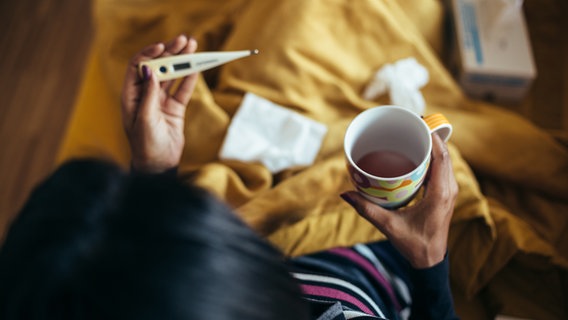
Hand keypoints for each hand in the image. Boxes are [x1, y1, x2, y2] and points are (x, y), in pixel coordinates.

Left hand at [121, 34, 197, 172]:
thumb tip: (148, 69)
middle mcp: (145, 95)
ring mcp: (161, 101)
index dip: (150, 54)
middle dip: (170, 52)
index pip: (139, 66)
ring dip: (182, 61)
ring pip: (172, 75)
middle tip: (184, 40)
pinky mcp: (174, 109)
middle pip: (157, 67)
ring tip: (193, 47)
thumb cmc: (145, 146)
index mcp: (131, 95)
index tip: (163, 47)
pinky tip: (197, 67)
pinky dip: (190, 78)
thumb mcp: (145, 120)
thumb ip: (148, 94)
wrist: (158, 165)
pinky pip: (183, 90)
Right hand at [341, 134, 457, 268]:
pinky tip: (416, 154)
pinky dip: (432, 158)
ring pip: (444, 160)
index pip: (442, 157)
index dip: (432, 136)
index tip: (418, 122)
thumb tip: (346, 193)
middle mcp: (449, 189)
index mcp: (440, 194)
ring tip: (413, 135)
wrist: (430, 261)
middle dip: (430, 136)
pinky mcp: (445, 194)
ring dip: (432, 146)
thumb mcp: (389, 226)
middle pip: (444, 154)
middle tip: (411, 124)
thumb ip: (367, 210)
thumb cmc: (414, 245)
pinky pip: (441, 169)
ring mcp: (449, 191)